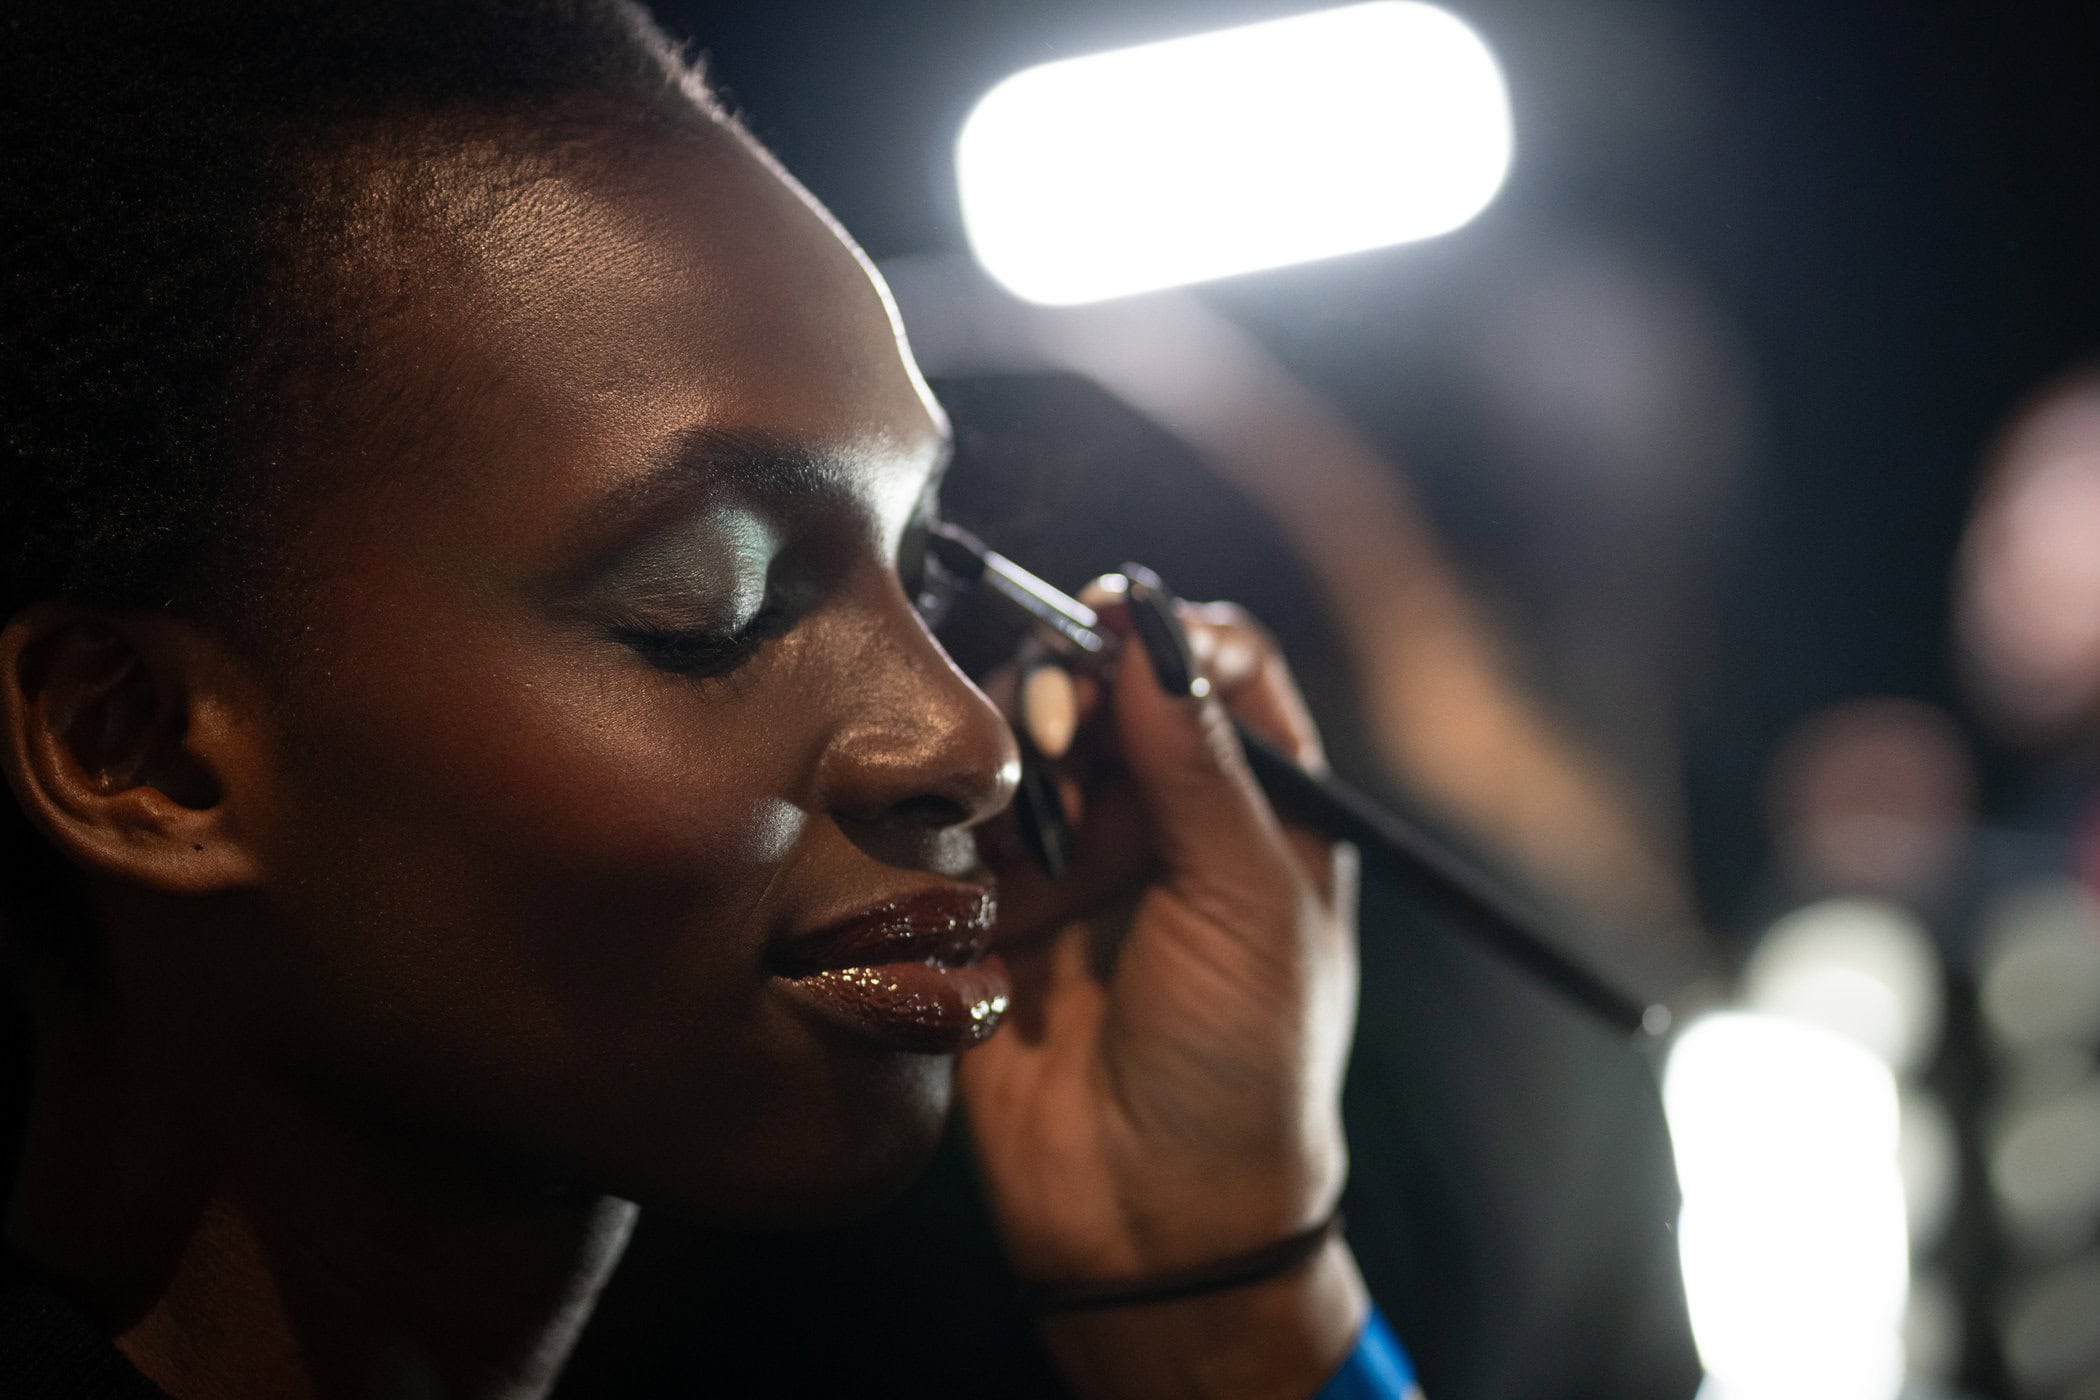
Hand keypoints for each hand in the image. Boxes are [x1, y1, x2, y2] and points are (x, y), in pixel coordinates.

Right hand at [960, 578, 1366, 1398]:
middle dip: (1073, 684)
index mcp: (1259, 806)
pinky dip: (962, 815)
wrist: (1153, 1222)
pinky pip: (965, 820)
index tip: (1112, 626)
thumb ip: (1200, 764)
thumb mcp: (1250, 903)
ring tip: (1024, 819)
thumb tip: (1148, 627)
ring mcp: (1078, 861)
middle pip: (1106, 684)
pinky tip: (978, 859)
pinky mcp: (999, 909)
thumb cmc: (1244, 1068)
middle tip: (1054, 732)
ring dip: (1015, 755)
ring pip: (1026, 742)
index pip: (1217, 661)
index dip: (1165, 631)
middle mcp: (1167, 817)